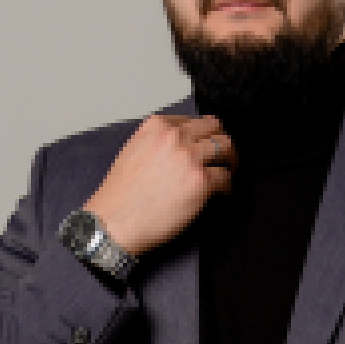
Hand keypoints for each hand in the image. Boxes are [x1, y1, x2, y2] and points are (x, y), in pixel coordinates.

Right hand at [83, 114, 236, 256]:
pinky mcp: (201, 181)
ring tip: (229, 172)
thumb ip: (157, 141)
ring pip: (227, 147)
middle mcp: (175, 137)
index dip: (204, 134)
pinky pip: (226, 176)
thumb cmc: (119, 196)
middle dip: (221, 141)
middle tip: (226, 156)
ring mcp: (190, 158)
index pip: (194, 120)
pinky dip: (228, 186)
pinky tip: (223, 193)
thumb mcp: (133, 151)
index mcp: (157, 126)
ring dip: (230, 161)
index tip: (208, 144)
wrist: (114, 222)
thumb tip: (182, 146)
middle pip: (215, 128)